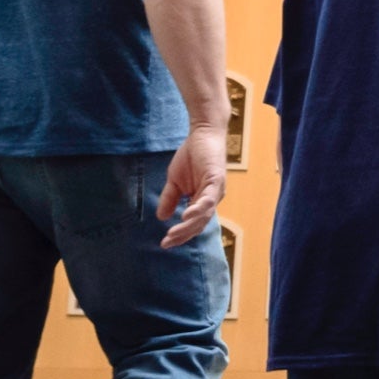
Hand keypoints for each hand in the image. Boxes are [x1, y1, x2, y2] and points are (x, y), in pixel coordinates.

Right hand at [156, 127, 228, 248]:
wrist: (202, 133)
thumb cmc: (191, 156)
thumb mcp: (175, 181)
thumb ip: (170, 199)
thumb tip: (161, 217)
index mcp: (203, 201)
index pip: (193, 224)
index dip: (180, 235)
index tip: (165, 244)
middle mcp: (212, 199)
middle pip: (199, 224)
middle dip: (182, 235)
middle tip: (167, 243)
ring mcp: (216, 190)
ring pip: (204, 215)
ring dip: (188, 226)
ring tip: (174, 234)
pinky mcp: (216, 180)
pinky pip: (208, 199)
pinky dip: (198, 209)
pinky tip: (186, 215)